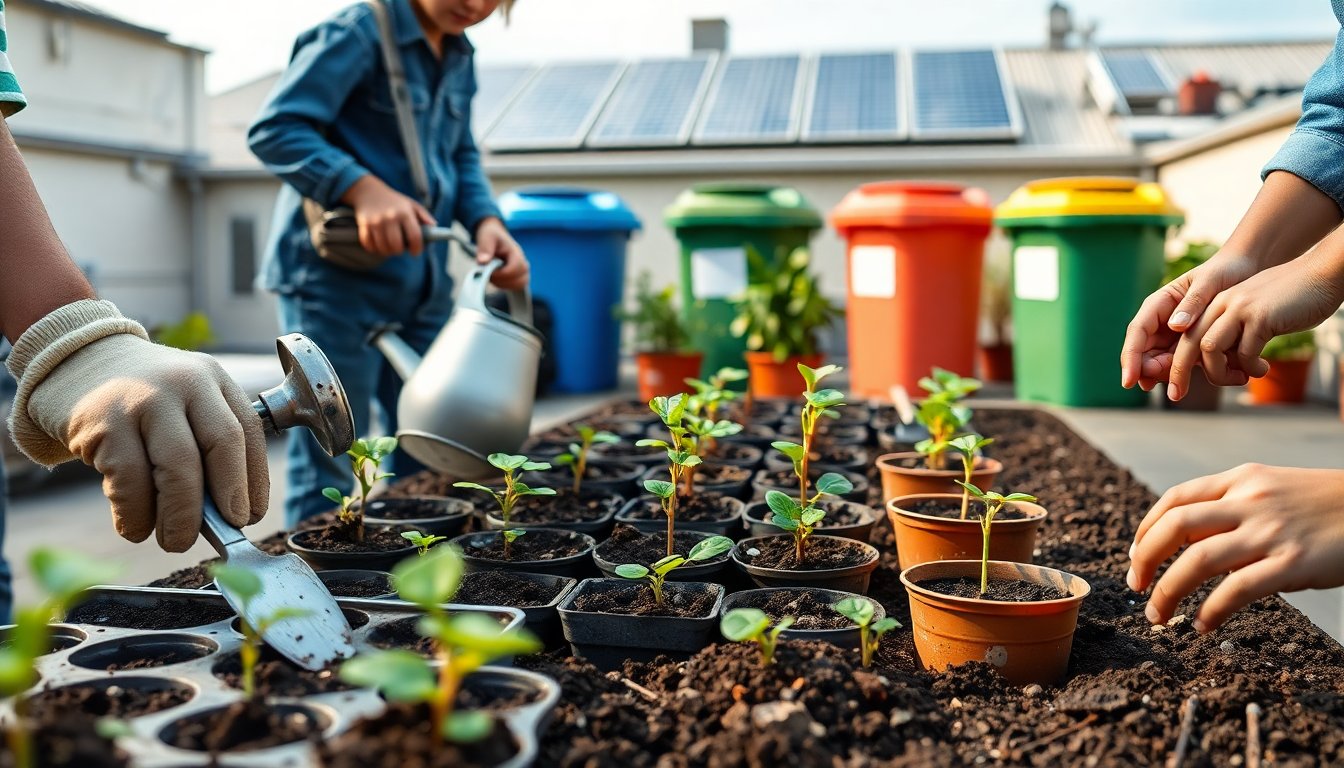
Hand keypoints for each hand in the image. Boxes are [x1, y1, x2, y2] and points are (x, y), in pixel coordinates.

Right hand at [8, 302, 268, 551]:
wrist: (77, 364)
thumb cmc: (144, 401)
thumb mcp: (185, 404)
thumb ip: (208, 446)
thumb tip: (226, 514)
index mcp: (213, 379)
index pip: (247, 432)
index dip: (254, 480)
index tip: (250, 515)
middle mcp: (184, 382)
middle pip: (219, 445)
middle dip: (226, 497)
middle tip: (224, 532)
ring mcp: (142, 399)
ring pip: (177, 467)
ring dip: (181, 516)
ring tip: (177, 540)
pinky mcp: (102, 422)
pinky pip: (129, 480)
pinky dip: (136, 514)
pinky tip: (136, 528)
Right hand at [342, 175, 433, 257]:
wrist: (368, 191)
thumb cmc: (394, 201)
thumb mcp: (411, 204)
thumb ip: (424, 216)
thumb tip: (434, 227)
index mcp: (405, 213)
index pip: (414, 236)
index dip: (417, 248)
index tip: (415, 251)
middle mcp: (390, 217)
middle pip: (396, 246)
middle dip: (399, 251)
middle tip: (400, 249)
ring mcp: (376, 221)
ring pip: (383, 247)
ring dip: (387, 251)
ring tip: (389, 247)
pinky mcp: (364, 225)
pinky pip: (369, 244)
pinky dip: (373, 248)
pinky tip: (378, 245)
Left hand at [474, 217, 528, 290]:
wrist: (494, 234)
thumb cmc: (491, 235)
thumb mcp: (486, 237)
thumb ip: (485, 248)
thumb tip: (482, 262)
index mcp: (516, 252)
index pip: (515, 269)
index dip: (501, 274)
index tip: (489, 271)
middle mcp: (522, 262)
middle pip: (521, 280)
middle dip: (503, 281)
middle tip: (490, 273)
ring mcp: (522, 270)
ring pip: (520, 285)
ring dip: (504, 284)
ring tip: (493, 275)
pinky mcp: (518, 276)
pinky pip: (516, 287)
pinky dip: (505, 286)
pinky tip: (496, 278)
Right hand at [1120, 253, 1258, 395]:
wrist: (1246, 271)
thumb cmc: (1225, 271)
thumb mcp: (1209, 282)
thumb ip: (1193, 303)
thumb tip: (1174, 326)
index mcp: (1158, 305)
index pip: (1137, 334)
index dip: (1131, 358)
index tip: (1129, 381)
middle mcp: (1162, 323)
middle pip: (1146, 354)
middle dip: (1153, 370)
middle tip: (1172, 381)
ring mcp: (1176, 336)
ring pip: (1164, 363)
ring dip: (1175, 375)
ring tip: (1196, 377)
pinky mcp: (1194, 345)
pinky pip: (1189, 364)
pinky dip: (1198, 372)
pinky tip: (1221, 375)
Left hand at [1127, 464, 1343, 632]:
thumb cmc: (1323, 506)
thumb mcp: (1273, 490)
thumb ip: (1231, 509)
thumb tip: (1186, 545)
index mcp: (1241, 479)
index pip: (1175, 499)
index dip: (1146, 529)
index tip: (1135, 555)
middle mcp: (1250, 501)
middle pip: (1175, 526)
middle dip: (1145, 559)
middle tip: (1136, 585)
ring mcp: (1271, 532)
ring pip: (1198, 560)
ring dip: (1168, 591)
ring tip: (1158, 614)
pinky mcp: (1293, 563)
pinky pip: (1238, 590)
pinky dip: (1212, 611)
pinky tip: (1204, 625)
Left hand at [1167, 257, 1342, 393]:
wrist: (1322, 274)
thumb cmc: (1291, 300)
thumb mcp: (1253, 315)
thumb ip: (1235, 335)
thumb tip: (1224, 365)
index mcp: (1217, 303)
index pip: (1185, 334)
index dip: (1176, 361)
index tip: (1174, 385)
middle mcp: (1222, 303)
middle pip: (1188, 342)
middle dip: (1178, 373)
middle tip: (1176, 395)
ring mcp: (1240, 308)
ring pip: (1209, 348)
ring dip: (1219, 372)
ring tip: (1241, 378)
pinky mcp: (1260, 316)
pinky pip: (1244, 352)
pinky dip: (1250, 368)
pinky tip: (1263, 369)